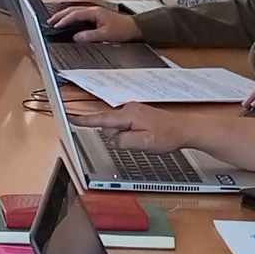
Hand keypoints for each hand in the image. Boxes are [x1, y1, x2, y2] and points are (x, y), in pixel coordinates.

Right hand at [46, 5, 140, 41]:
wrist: (134, 27)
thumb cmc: (122, 29)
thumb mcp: (105, 35)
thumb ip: (89, 36)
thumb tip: (76, 37)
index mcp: (94, 12)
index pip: (75, 14)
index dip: (64, 20)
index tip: (56, 25)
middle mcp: (93, 9)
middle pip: (73, 9)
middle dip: (60, 15)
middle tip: (50, 21)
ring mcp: (94, 11)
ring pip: (75, 10)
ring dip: (64, 14)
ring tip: (55, 20)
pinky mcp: (96, 14)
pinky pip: (80, 13)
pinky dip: (71, 15)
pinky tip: (68, 20)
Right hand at [83, 101, 209, 151]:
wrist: (184, 129)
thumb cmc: (167, 135)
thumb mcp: (143, 144)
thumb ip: (123, 141)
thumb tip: (113, 139)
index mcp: (128, 115)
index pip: (101, 119)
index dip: (85, 120)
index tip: (71, 118)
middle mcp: (128, 109)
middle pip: (109, 126)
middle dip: (116, 137)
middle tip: (136, 142)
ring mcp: (133, 110)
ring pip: (117, 127)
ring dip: (124, 137)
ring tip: (143, 140)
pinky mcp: (137, 114)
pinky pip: (125, 126)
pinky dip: (129, 134)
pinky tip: (143, 137)